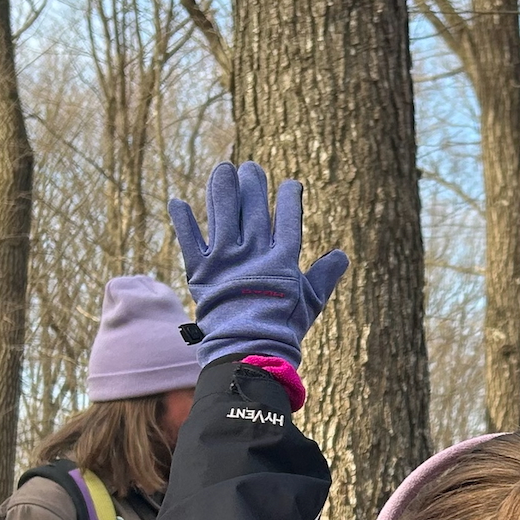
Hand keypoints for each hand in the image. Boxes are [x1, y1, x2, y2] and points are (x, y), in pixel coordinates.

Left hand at [167, 162, 348, 367]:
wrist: (248, 350)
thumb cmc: (283, 329)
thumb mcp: (311, 302)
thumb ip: (324, 275)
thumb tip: (342, 255)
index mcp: (282, 259)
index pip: (287, 218)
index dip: (289, 198)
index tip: (291, 185)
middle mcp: (253, 252)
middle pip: (252, 207)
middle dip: (252, 184)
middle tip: (250, 168)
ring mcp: (225, 260)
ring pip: (221, 213)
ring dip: (221, 188)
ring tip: (222, 170)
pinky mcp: (200, 271)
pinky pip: (189, 240)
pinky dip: (183, 220)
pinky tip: (178, 202)